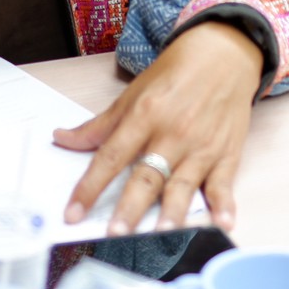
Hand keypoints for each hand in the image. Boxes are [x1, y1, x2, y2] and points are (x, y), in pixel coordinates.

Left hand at [53, 21, 261, 234]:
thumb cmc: (175, 74)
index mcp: (144, 115)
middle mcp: (172, 134)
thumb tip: (62, 139)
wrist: (223, 54)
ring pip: (183, 185)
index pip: (111, 156)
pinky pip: (223, 184)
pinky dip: (225, 206)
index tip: (72, 213)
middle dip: (130, 207)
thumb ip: (99, 125)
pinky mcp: (226, 155)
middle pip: (147, 176)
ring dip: (173, 212)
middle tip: (115, 233)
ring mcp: (200, 147)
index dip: (90, 186)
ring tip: (162, 234)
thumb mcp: (133, 94)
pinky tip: (223, 224)